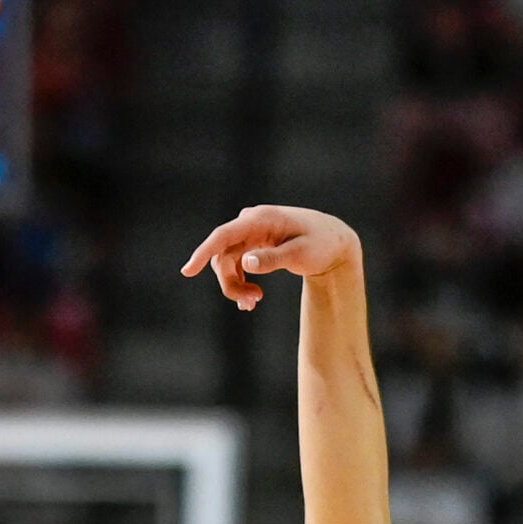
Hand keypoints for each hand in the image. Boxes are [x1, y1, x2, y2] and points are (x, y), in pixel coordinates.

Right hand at [180, 205, 359, 309]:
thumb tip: (246, 263)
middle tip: (252, 304)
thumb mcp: (302, 255)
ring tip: (254, 303)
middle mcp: (251, 223)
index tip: (188, 271)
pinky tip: (250, 300)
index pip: (223, 235)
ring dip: (236, 285)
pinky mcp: (253, 243)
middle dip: (231, 282)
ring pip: (228, 261)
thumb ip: (274, 259)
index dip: (203, 252)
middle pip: (224, 255)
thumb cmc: (321, 245)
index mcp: (261, 219)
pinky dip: (240, 282)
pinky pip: (237, 263)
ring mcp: (251, 232)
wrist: (334, 241)